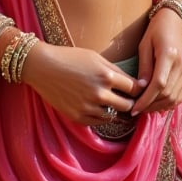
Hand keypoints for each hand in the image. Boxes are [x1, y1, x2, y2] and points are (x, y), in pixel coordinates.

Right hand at [20, 43, 143, 125]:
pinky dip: (101, 116)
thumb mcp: (96, 58)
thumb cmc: (71, 58)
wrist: (42, 67)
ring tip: (114, 104)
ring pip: (113, 116)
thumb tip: (137, 84)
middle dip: (130, 102)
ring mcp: (88, 107)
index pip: (134, 89)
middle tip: (129, 100)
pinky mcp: (77, 117)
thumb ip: (116, 71)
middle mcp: (99, 93)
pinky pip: (98, 122)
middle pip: (127, 106)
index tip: (139, 90)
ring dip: (116, 111)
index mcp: (106, 76)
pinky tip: (99, 108)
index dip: (139, 90)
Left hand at [131, 8, 181, 115]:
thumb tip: (140, 89)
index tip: (133, 108)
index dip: (145, 99)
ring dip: (159, 107)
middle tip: (136, 109)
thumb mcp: (144, 45)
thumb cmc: (156, 31)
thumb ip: (144, 67)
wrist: (176, 21)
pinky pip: (180, 95)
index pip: (158, 84)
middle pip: (167, 93)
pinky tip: (157, 104)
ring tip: (145, 108)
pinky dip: (169, 103)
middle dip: (150, 106)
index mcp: (169, 55)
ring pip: (174, 98)